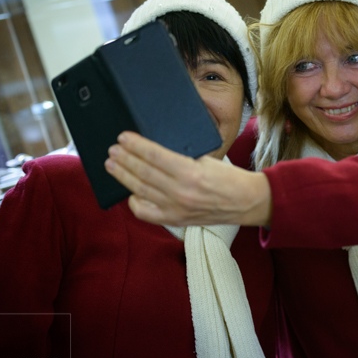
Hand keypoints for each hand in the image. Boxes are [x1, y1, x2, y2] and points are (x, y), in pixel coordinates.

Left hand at [104, 132, 271, 226]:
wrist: (245, 202)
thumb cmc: (228, 178)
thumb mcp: (207, 159)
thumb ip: (180, 157)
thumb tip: (153, 150)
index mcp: (190, 173)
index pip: (154, 156)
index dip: (136, 145)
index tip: (123, 137)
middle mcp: (180, 192)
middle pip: (143, 173)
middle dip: (124, 159)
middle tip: (113, 149)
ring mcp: (175, 209)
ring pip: (140, 190)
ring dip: (123, 176)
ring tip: (112, 164)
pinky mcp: (174, 220)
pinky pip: (146, 212)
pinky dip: (134, 201)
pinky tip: (130, 191)